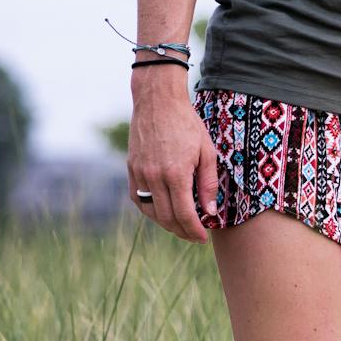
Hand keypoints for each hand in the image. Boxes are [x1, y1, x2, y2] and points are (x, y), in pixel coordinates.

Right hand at [127, 69, 217, 242]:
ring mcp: (140, 173)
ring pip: (150, 211)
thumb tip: (209, 212)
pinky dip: (150, 209)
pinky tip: (161, 211)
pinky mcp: (131, 168)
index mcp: (176, 173)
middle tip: (194, 236)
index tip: (202, 238)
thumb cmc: (187, 124)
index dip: (194, 231)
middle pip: (166, 217)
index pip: (184, 214)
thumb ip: (207, 184)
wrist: (158, 101)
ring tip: (180, 226)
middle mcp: (154, 176)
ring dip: (165, 223)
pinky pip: (137, 198)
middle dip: (181, 231)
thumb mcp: (206, 152)